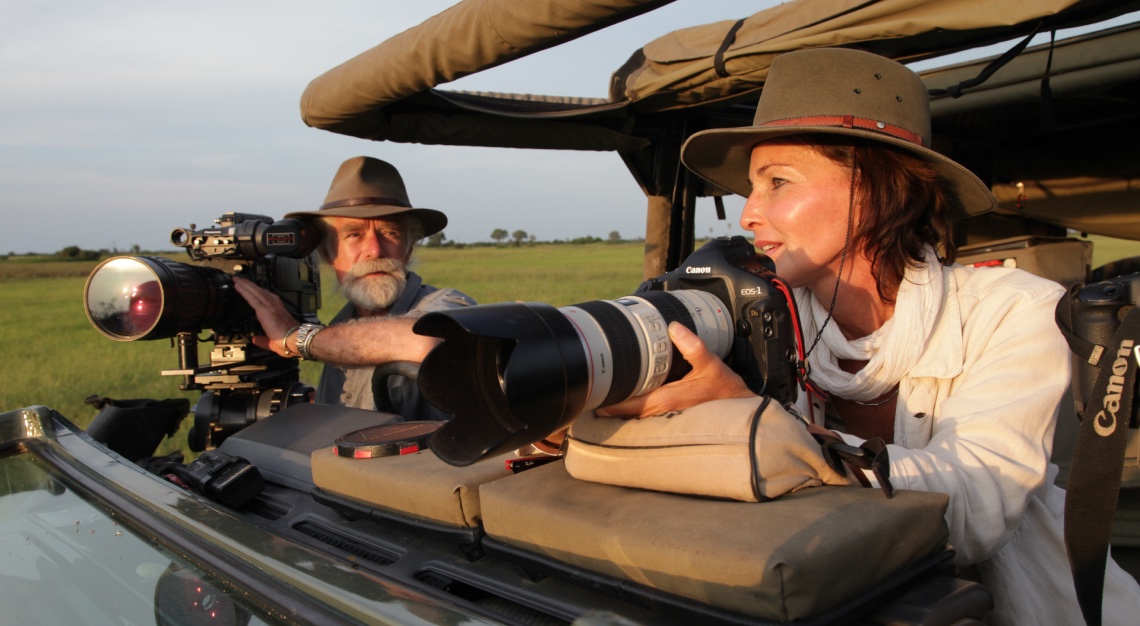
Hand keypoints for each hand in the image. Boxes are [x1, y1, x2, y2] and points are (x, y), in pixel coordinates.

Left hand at [232, 277, 300, 355]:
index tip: (252, 289)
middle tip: (241, 279)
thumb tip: (256, 340)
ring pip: (255, 292)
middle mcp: (275, 306)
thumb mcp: (273, 342)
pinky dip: (244, 291)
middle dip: (250, 285)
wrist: (295, 339)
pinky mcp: (264, 309)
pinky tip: (237, 286)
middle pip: (259, 292)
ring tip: (237, 279)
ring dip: (245, 285)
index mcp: (278, 312)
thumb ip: (263, 340)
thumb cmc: (289, 341)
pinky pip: (252, 298)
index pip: (267, 298)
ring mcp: (270, 306)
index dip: (258, 293)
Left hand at [596, 322, 755, 417]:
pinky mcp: (666, 419)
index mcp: (662, 400)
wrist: (740, 410)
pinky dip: (628, 407)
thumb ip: (693, 346)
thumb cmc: (725, 390)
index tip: (591, 387)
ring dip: (615, 404)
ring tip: (602, 389)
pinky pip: (640, 415)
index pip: (622, 404)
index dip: (603, 398)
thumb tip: (674, 328)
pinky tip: (623, 396)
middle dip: (605, 400)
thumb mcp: (711, 365)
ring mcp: (661, 419)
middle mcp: (658, 413)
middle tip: (592, 385)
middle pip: (619, 412)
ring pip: (628, 415)